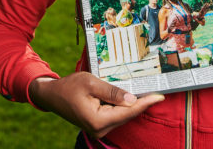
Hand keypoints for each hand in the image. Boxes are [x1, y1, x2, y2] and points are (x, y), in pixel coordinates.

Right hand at [29, 73, 163, 138]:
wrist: (52, 96)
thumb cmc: (69, 87)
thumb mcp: (91, 83)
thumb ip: (112, 91)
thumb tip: (133, 99)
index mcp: (98, 119)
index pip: (128, 111)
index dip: (145, 103)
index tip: (160, 96)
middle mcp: (100, 128)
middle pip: (127, 115)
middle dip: (141, 103)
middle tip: (157, 91)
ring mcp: (99, 129)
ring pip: (122, 116)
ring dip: (133, 105)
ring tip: (147, 93)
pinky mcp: (98, 125)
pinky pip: (116, 115)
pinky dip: (123, 107)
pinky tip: (130, 97)